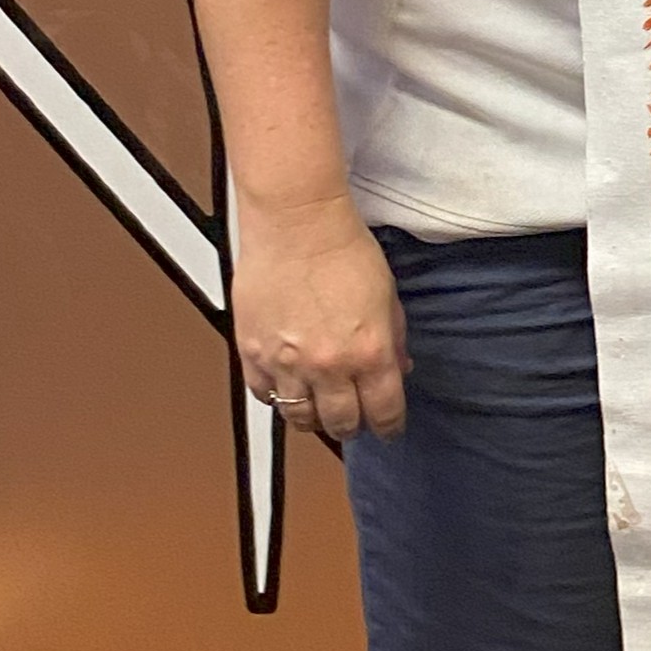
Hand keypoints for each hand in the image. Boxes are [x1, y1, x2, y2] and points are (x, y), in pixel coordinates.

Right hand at [230, 194, 409, 442]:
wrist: (296, 223)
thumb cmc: (343, 248)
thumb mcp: (388, 296)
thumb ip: (394, 340)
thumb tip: (397, 370)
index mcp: (370, 352)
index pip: (384, 411)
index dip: (389, 426)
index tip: (388, 428)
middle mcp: (328, 366)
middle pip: (342, 423)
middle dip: (352, 425)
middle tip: (354, 418)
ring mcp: (286, 363)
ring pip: (299, 418)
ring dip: (313, 418)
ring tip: (320, 408)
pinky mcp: (252, 353)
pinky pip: (264, 394)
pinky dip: (276, 396)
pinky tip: (286, 386)